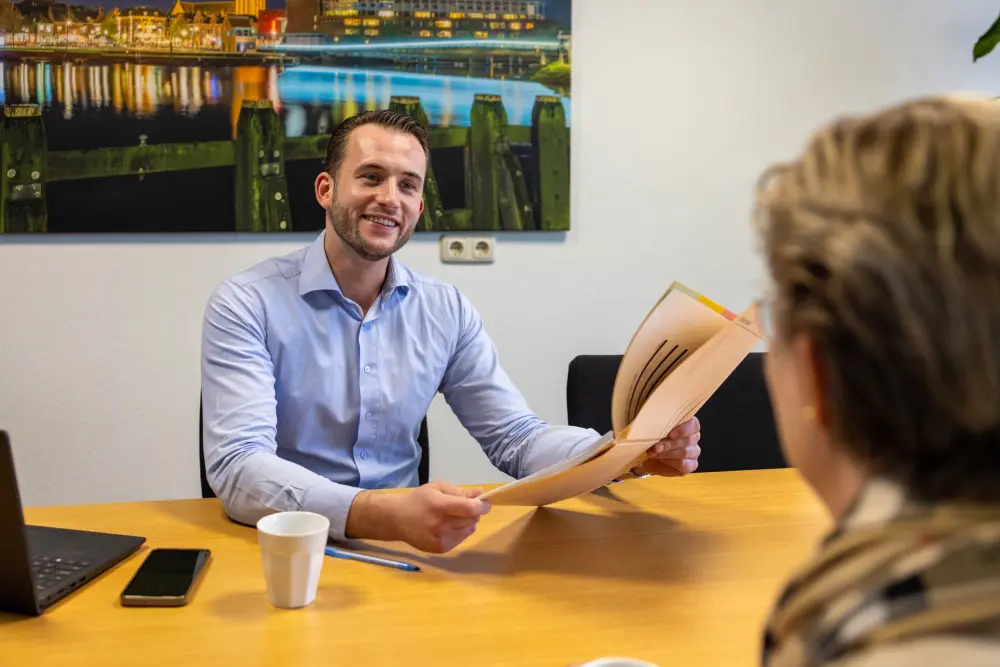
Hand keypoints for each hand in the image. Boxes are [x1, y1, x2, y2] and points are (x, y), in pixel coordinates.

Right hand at [347, 481, 490, 553]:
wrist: (397, 519)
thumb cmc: (419, 500)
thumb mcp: (437, 488)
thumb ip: (459, 492)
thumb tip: (480, 493)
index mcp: (440, 506)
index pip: (470, 508)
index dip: (482, 506)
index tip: (484, 502)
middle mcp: (441, 525)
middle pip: (472, 520)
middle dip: (474, 512)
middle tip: (466, 507)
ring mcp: (441, 539)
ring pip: (469, 530)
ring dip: (468, 523)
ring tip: (454, 517)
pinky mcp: (441, 549)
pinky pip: (461, 539)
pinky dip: (460, 532)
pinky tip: (448, 526)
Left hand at [635, 416, 700, 476]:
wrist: (646, 456)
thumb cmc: (651, 439)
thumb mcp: (652, 430)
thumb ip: (658, 426)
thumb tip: (654, 426)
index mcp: (688, 424)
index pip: (693, 425)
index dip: (683, 430)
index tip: (670, 435)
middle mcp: (693, 437)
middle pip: (688, 440)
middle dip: (669, 444)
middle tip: (655, 447)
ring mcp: (694, 452)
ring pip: (685, 452)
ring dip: (667, 453)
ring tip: (654, 453)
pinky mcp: (691, 465)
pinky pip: (684, 464)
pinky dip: (670, 462)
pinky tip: (661, 460)